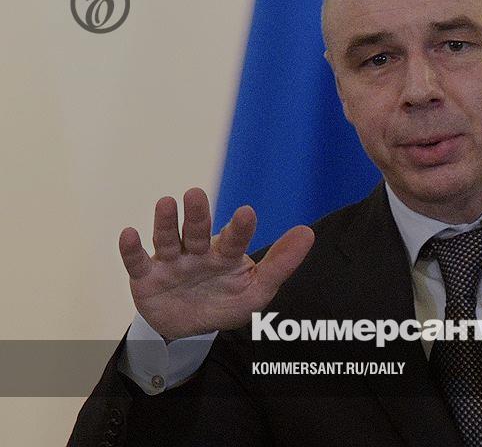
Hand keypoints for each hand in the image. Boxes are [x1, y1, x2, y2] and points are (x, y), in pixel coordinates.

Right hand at [119, 188, 314, 340]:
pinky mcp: (147, 278)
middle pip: (197, 231)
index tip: (247, 213)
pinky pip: (137, 262)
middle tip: (196, 194)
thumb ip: (281, 264)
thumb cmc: (226, 303)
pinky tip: (129, 233)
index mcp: (226, 254)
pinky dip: (130, 249)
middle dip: (197, 215)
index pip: (234, 239)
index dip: (240, 227)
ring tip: (166, 203)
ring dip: (165, 222)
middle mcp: (198, 252)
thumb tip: (308, 232)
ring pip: (168, 239)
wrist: (188, 332)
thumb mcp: (257, 291)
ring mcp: (172, 263)